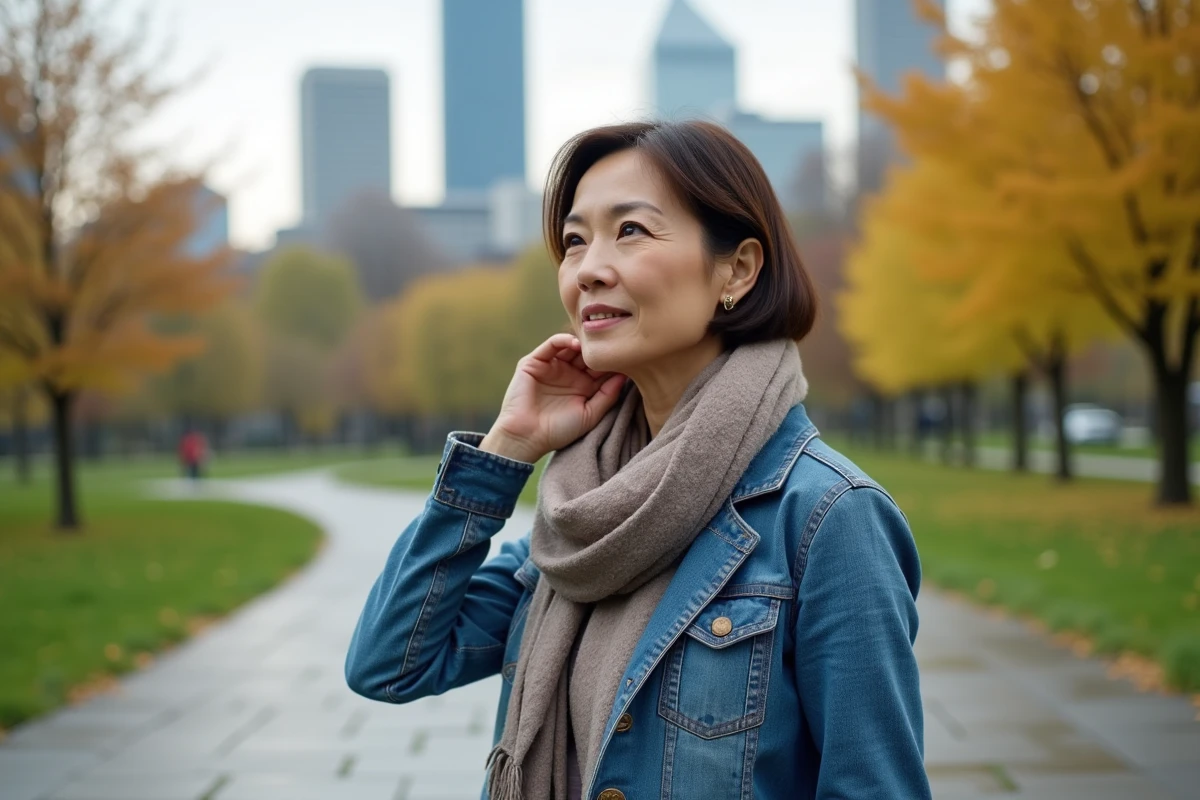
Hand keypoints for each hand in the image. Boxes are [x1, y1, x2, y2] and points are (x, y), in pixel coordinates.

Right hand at [480, 333, 626, 462]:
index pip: (601, 368)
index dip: (613, 363)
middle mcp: (569, 374)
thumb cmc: (559, 431)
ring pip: (571, 347)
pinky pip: (551, 345)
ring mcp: (552, 367)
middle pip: (588, 355)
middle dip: (599, 351)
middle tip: (611, 346)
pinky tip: (576, 344)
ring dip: (584, 343)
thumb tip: (625, 376)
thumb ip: (608, 395)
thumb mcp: (590, 414)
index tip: (627, 358)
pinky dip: (563, 340)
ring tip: (594, 345)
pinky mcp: (535, 362)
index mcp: (583, 386)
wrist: (527, 437)